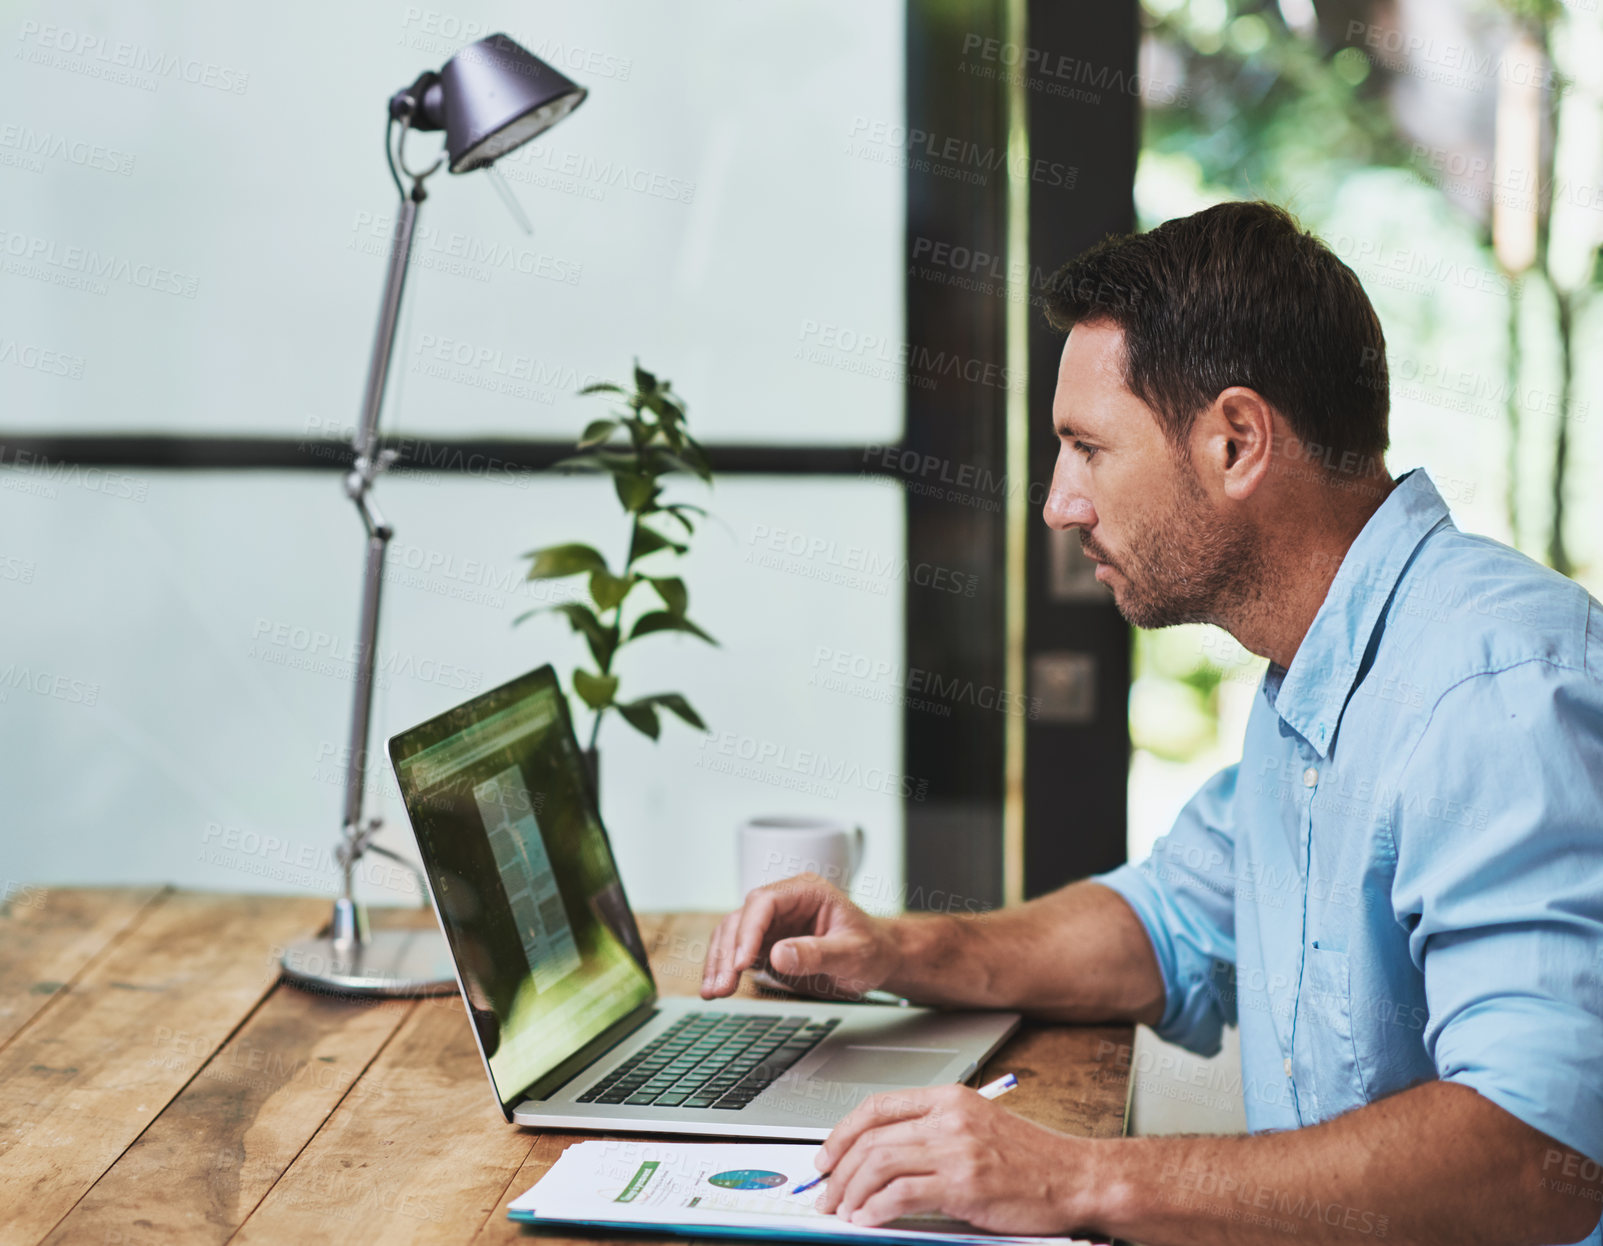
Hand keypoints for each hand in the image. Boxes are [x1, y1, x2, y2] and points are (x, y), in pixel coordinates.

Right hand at [699, 873, 897, 1000]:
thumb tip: (777, 955)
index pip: (764, 901)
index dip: (749, 930)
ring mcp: (772, 922)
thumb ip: (817, 954)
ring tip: (714, 992)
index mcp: (806, 891)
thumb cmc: (871, 950)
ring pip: (731, 935)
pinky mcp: (765, 943)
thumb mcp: (852, 954)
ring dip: (719, 963)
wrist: (878, 960)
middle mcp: (784, 902)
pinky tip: (715, 989)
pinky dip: (723, 970)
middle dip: (728, 953)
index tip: (742, 962)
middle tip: (723, 986)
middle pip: (741, 918)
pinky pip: (735, 952)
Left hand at [813, 1084, 1091, 1233]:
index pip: (876, 1106)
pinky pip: (901, 1194)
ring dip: (852, 1191)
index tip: (826, 1157)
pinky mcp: (964, 1184)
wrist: (1077, 1178)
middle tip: (827, 1194)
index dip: (841, 1133)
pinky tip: (869, 1219)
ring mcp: (956, 1149)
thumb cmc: (1032, 1160)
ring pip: (879, 1164)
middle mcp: (948, 1117)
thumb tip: (880, 1156)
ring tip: (844, 1211)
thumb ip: (932, 1133)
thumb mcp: (978, 1128)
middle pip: (871, 1138)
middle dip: (839, 1169)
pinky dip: (876, 1209)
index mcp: (949, 1098)